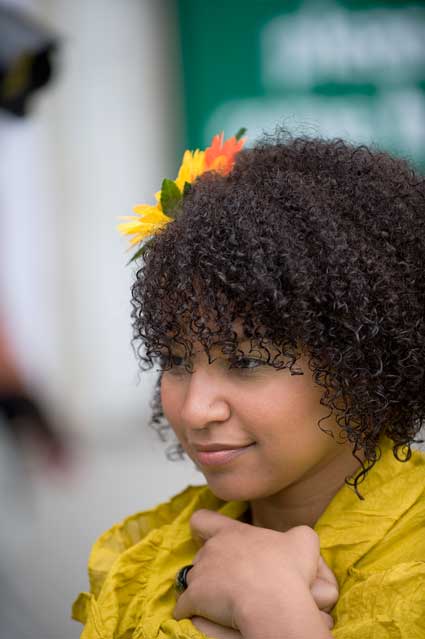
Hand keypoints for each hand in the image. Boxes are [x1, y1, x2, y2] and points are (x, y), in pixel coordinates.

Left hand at [174, 509, 336, 634]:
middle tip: (229, 581)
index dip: (202, 528)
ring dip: (203, 589)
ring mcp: (201, 573)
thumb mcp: (303, 541)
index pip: (203, 519)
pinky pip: (185, 606)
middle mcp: (212, 549)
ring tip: (220, 602)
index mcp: (233, 533)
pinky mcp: (194, 599)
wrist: (273, 600)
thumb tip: (296, 540)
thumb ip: (296, 534)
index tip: (205, 537)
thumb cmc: (288, 570)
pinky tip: (199, 618)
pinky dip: (190, 612)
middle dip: (211, 567)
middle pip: (201, 555)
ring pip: (194, 580)